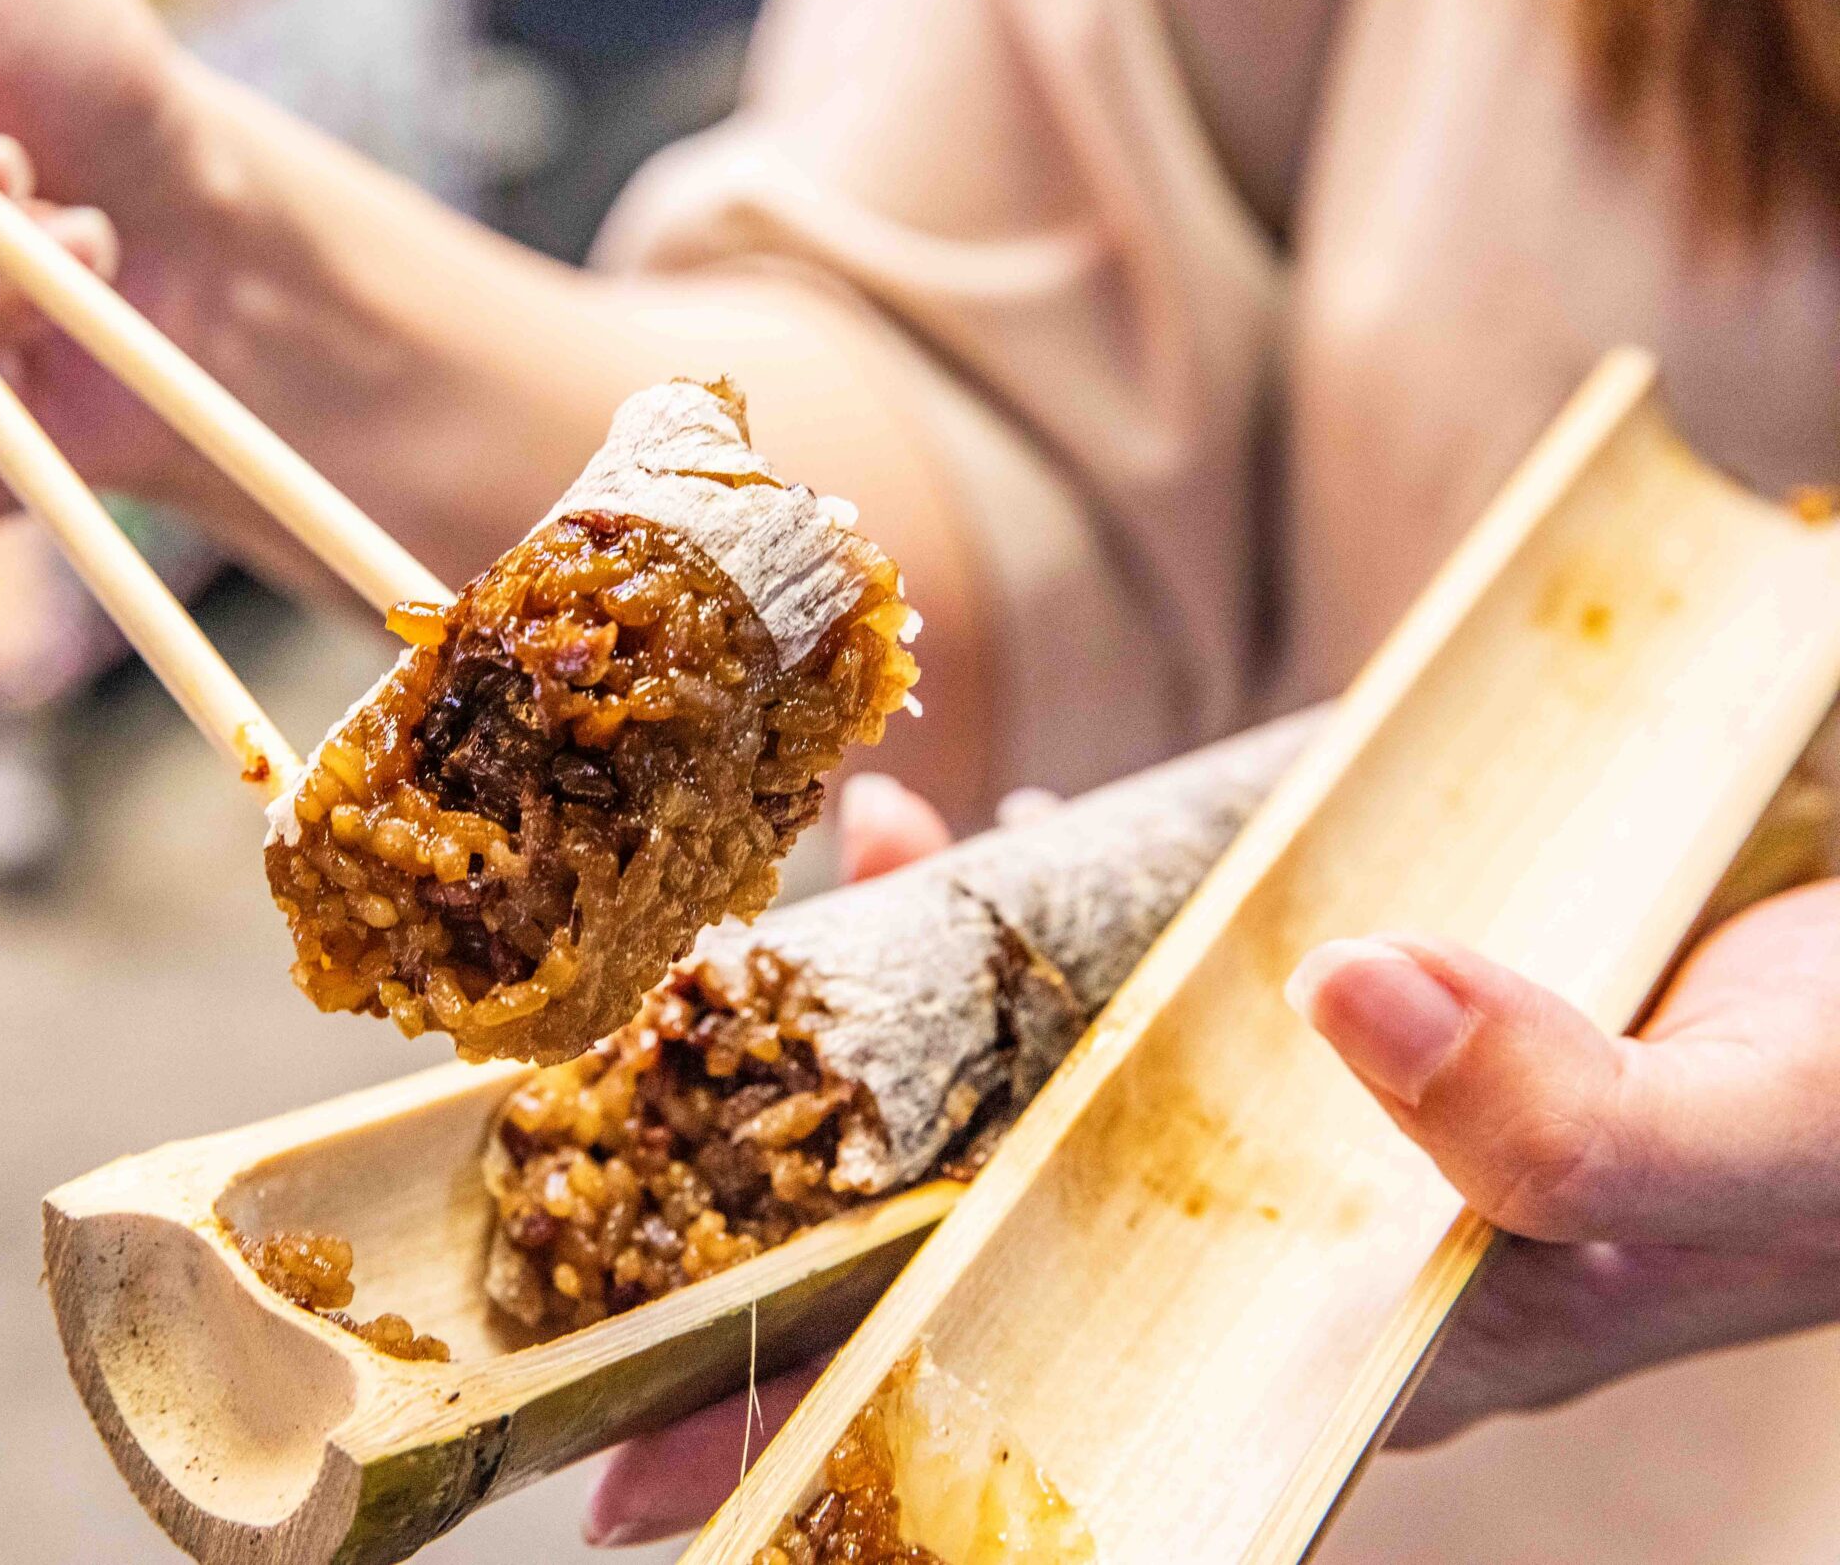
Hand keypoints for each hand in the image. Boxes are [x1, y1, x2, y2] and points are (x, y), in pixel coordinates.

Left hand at [584, 775, 1839, 1545]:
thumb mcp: (1752, 1135)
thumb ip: (1579, 1117)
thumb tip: (1354, 997)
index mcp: (1364, 1323)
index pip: (1053, 1391)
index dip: (861, 1424)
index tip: (661, 1478)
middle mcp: (1286, 1233)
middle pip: (987, 1250)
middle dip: (797, 1242)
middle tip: (595, 1237)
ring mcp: (1283, 1109)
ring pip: (1025, 1092)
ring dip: (884, 1032)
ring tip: (758, 959)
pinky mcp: (1299, 992)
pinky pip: (1109, 961)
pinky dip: (1014, 906)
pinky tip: (949, 842)